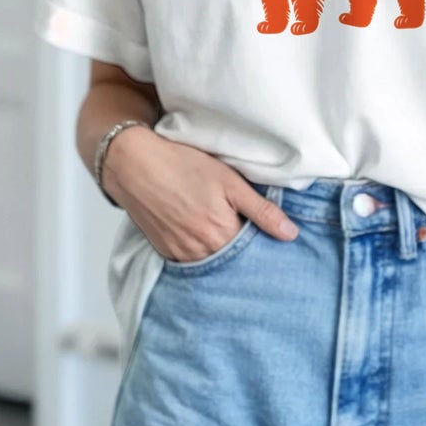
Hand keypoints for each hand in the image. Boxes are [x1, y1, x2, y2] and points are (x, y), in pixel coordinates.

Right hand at [102, 128, 297, 260]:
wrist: (134, 165)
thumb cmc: (182, 166)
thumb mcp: (230, 182)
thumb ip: (262, 210)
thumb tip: (291, 234)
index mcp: (222, 234)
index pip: (253, 251)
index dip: (261, 241)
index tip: (266, 233)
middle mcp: (201, 252)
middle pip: (232, 258)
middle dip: (242, 248)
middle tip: (244, 228)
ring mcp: (180, 254)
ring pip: (211, 261)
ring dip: (220, 250)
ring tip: (219, 226)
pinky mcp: (164, 251)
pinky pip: (190, 260)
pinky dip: (199, 250)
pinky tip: (200, 231)